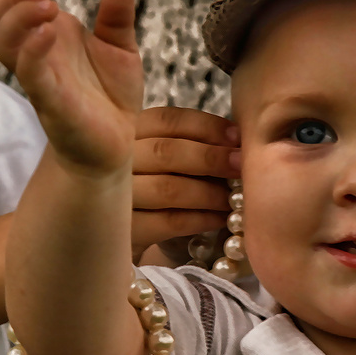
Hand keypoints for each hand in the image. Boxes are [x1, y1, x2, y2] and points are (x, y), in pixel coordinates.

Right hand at [0, 0, 141, 173]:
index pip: (9, 4)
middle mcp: (36, 56)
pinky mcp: (52, 103)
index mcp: (48, 38)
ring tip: (49, 6)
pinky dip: (33, 50)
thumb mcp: (121, 50)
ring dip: (19, 18)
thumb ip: (116, 20)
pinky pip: (31, 74)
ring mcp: (40, 79)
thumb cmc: (111, 97)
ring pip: (3, 44)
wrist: (116, 145)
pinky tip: (49, 33)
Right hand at [130, 107, 240, 261]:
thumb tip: (237, 142)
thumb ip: (190, 143)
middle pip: (166, 152)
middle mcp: (114, 160)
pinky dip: (201, 219)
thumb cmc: (152, 186)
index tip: (237, 136)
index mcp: (126, 131)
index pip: (166, 119)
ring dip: (209, 192)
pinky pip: (170, 222)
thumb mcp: (163, 159)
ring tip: (233, 198)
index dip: (206, 126)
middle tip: (241, 166)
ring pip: (168, 188)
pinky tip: (219, 218)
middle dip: (211, 158)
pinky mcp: (125, 231)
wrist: (116, 234)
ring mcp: (115, 197)